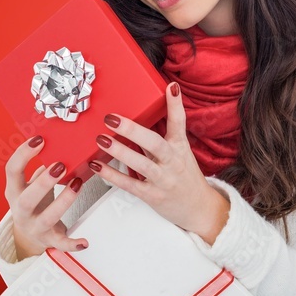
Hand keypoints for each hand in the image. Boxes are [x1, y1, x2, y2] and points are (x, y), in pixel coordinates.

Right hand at [3, 135, 88, 259]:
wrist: (29, 234)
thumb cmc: (34, 200)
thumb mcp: (30, 182)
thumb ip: (42, 165)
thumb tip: (62, 139)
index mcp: (13, 191)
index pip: (11, 170)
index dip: (23, 154)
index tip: (39, 139)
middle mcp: (20, 210)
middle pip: (26, 199)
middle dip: (43, 182)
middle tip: (60, 165)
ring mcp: (33, 226)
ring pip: (46, 218)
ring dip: (63, 201)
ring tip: (78, 184)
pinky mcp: (48, 240)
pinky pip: (60, 243)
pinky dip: (72, 243)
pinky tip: (85, 241)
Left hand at [90, 81, 229, 244]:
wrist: (198, 208)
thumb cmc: (184, 176)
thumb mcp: (179, 151)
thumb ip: (162, 134)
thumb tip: (143, 111)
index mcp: (180, 147)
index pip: (179, 122)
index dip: (175, 105)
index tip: (170, 87)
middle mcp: (173, 162)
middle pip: (155, 143)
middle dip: (133, 130)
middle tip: (112, 118)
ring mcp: (163, 179)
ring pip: (141, 164)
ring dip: (120, 151)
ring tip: (102, 139)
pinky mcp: (152, 195)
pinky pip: (130, 185)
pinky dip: (112, 175)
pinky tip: (97, 165)